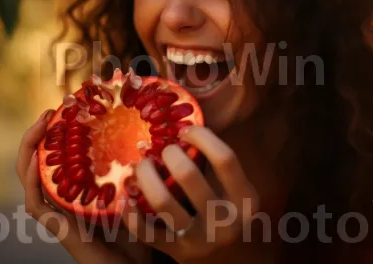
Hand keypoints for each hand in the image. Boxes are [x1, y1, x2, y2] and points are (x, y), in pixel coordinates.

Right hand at [16, 110, 147, 263]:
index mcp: (80, 190)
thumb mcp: (141, 190)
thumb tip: (155, 134)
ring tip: (40, 126)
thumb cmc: (144, 233)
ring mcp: (60, 214)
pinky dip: (32, 181)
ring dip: (30, 150)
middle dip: (39, 136)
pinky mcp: (60, 229)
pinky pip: (37, 204)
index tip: (65, 111)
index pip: (58, 159)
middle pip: (39, 164)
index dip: (55, 134)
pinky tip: (36, 160)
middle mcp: (66, 200)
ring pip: (31, 179)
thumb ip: (142, 168)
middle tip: (48, 112)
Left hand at [121, 125, 259, 261]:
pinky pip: (145, 231)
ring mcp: (199, 240)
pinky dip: (130, 212)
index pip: (225, 158)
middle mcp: (225, 221)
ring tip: (140, 166)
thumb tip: (187, 122)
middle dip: (168, 154)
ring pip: (162, 201)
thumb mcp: (236, 192)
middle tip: (161, 150)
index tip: (185, 130)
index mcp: (245, 200)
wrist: (232, 263)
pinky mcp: (177, 254)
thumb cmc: (229, 215)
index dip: (202, 136)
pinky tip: (126, 196)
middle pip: (188, 175)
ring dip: (145, 176)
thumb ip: (217, 165)